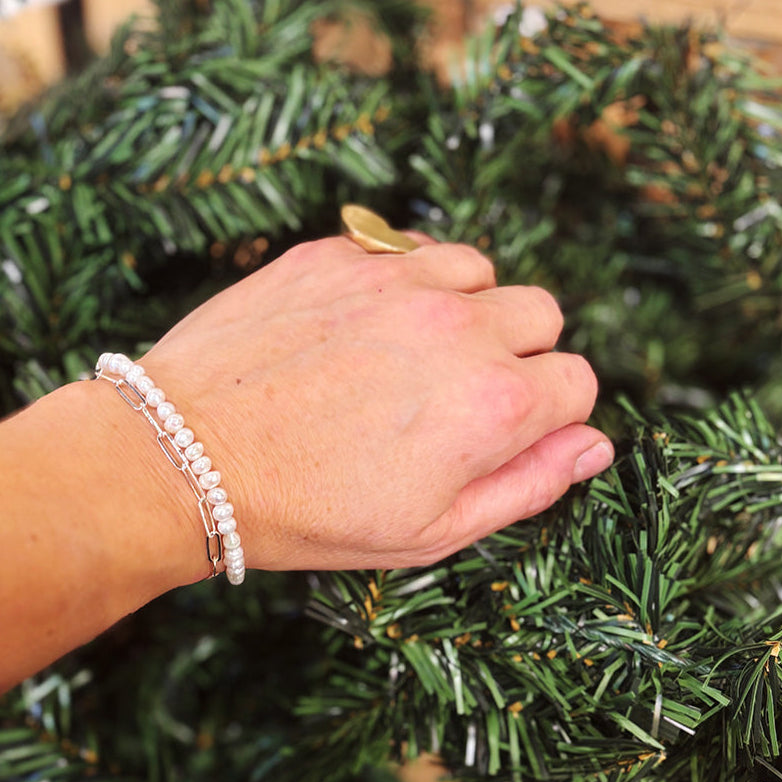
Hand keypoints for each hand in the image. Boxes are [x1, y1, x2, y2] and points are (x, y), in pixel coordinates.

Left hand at [139, 234, 611, 571]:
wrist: (184, 458)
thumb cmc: (306, 512)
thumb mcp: (430, 532)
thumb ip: (528, 485)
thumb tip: (596, 443)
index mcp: (492, 404)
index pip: (578, 381)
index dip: (548, 413)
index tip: (505, 431)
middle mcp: (457, 326)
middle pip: (540, 315)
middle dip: (516, 355)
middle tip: (452, 397)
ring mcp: (395, 279)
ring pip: (478, 269)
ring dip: (464, 307)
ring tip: (408, 355)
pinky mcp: (339, 253)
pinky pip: (407, 248)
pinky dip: (402, 280)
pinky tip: (360, 326)